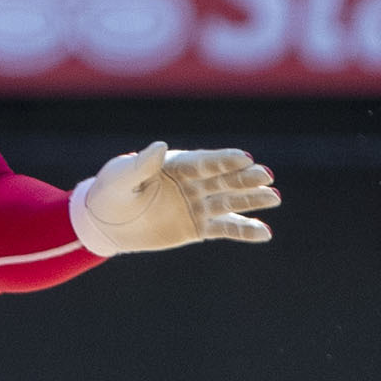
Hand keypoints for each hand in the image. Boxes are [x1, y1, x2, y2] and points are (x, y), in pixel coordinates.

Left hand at [70, 143, 278, 255]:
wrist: (105, 222)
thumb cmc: (110, 192)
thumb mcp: (120, 177)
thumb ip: (140, 165)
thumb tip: (160, 146)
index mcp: (176, 165)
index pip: (204, 162)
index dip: (224, 160)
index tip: (245, 158)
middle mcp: (192, 183)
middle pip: (223, 180)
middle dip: (244, 178)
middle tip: (266, 176)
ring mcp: (197, 205)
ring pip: (229, 202)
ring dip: (252, 201)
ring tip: (274, 198)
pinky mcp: (197, 227)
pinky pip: (224, 229)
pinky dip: (245, 231)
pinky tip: (265, 233)